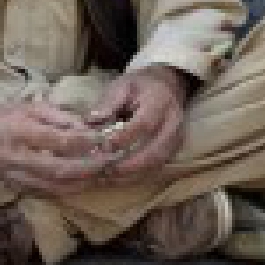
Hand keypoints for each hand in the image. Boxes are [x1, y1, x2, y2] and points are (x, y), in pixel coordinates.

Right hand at [0, 99, 107, 197]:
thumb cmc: (5, 116)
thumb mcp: (31, 107)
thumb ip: (60, 117)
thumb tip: (88, 128)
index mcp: (18, 132)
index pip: (57, 141)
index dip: (83, 142)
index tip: (102, 138)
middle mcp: (16, 158)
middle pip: (59, 169)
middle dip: (89, 168)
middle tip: (111, 161)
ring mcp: (16, 177)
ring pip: (56, 186)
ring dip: (84, 182)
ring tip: (104, 174)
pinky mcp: (18, 188)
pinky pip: (49, 194)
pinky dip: (71, 190)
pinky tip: (86, 183)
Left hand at [85, 66, 190, 181]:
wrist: (167, 85)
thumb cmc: (141, 86)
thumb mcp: (122, 86)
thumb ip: (107, 103)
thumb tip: (89, 122)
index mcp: (160, 102)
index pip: (144, 124)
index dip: (124, 138)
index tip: (103, 147)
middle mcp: (173, 123)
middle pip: (155, 151)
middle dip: (129, 165)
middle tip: (105, 170)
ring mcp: (176, 139)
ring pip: (157, 163)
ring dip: (132, 174)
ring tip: (108, 178)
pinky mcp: (173, 150)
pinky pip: (157, 168)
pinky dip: (137, 176)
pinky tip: (118, 178)